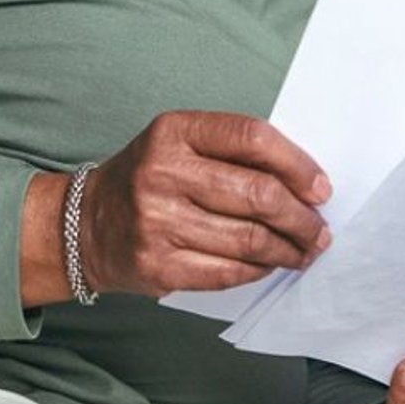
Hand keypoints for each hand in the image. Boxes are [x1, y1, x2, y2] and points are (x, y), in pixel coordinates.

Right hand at [75, 111, 331, 297]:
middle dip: (301, 217)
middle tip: (319, 230)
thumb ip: (235, 152)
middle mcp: (162, 173)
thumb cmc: (150, 178)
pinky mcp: (157, 266)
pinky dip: (258, 270)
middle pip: (257, 194)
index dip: (297, 165)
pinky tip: (270, 265)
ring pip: (248, 239)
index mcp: (174, 131)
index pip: (252, 138)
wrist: (83, 225)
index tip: (321, 189)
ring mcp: (157, 222)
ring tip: (304, 251)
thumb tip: (306, 184)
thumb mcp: (181, 144)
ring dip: (288, 249)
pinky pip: (227, 272)